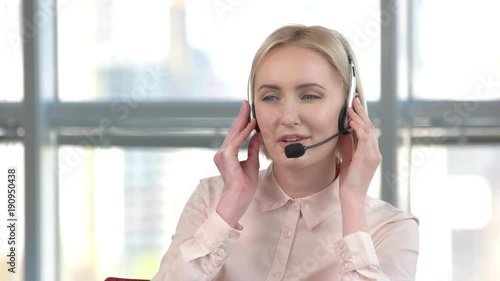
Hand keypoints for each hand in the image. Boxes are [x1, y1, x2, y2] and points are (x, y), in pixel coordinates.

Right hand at [214, 101, 260, 227]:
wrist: (238, 198)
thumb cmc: (244, 186)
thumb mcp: (252, 163)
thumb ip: (253, 149)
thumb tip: (257, 135)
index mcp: (227, 154)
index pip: (235, 134)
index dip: (242, 122)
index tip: (247, 111)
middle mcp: (222, 153)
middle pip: (233, 130)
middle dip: (240, 116)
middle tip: (246, 103)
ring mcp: (222, 155)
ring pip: (234, 133)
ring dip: (242, 120)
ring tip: (248, 109)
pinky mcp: (226, 157)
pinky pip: (236, 141)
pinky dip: (244, 132)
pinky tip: (251, 124)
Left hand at [338, 96, 381, 202]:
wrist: (352, 196)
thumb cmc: (349, 182)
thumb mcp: (348, 160)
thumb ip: (348, 147)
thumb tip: (344, 133)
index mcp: (372, 153)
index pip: (369, 131)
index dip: (363, 117)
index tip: (356, 107)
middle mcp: (375, 152)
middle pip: (370, 127)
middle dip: (362, 112)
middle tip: (355, 100)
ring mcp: (373, 155)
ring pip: (368, 130)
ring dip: (359, 117)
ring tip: (351, 106)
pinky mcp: (367, 157)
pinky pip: (364, 138)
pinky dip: (358, 127)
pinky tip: (351, 121)